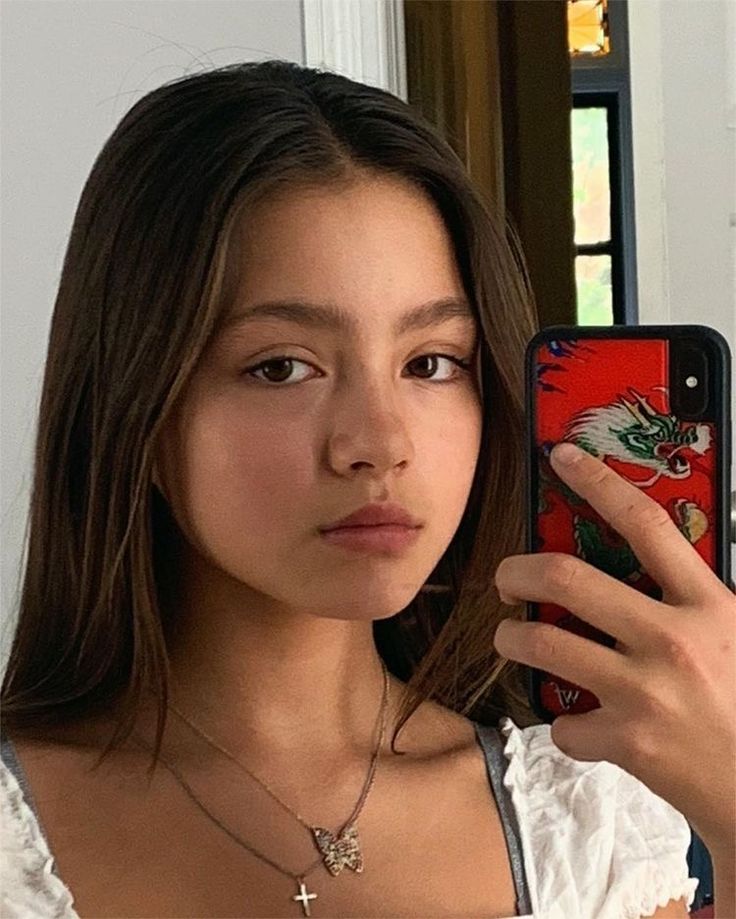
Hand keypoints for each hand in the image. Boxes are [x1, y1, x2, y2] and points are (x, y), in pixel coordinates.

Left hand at [492, 441, 735, 855]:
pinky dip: (564, 727)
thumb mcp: (735, 633)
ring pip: (543, 644)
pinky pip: (565, 725)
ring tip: (512, 639)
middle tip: (506, 578)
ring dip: (512, 638)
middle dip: (518, 571)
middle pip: (567, 578)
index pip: (645, 524)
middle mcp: (673, 640)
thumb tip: (646, 563)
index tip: (562, 456)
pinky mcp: (627, 742)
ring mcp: (646, 692)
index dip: (598, 481)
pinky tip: (578, 727)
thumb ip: (693, 598)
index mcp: (708, 605)